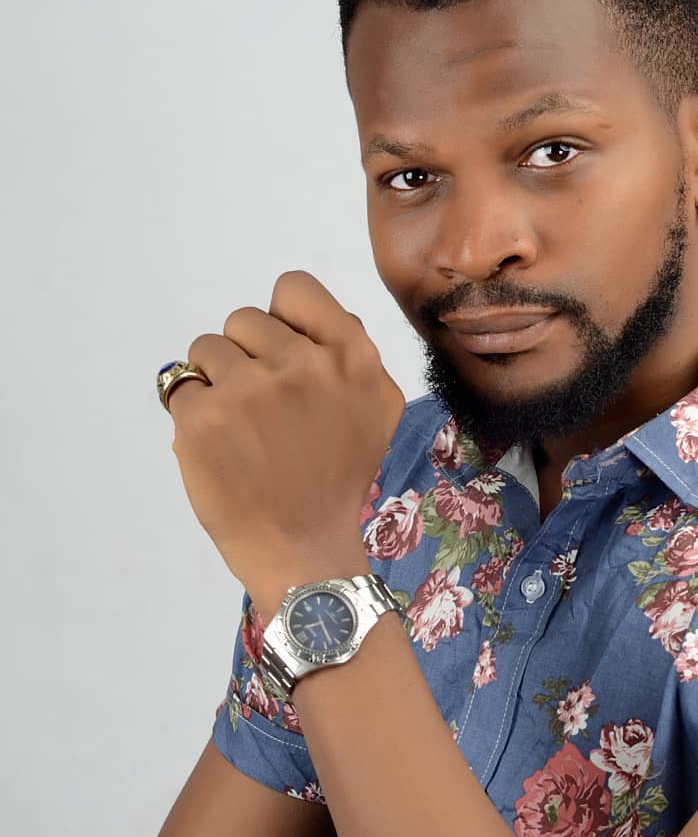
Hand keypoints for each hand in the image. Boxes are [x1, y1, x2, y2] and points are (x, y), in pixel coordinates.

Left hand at [165, 270, 403, 600]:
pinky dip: (192, 415)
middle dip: (245, 356)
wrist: (304, 548)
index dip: (281, 320)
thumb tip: (315, 319)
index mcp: (352, 357)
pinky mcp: (204, 418)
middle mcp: (305, 364)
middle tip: (261, 409)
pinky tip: (219, 447)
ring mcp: (252, 389)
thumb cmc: (338, 480)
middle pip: (244, 319)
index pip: (294, 288)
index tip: (282, 357)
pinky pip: (179, 387)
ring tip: (239, 429)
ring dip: (214, 382)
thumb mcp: (378, 410)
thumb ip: (354, 355)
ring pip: (206, 348)